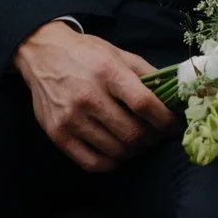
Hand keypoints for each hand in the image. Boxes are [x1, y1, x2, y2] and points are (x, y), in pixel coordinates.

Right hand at [14, 21, 175, 171]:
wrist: (42, 53)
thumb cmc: (86, 53)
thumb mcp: (119, 54)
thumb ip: (147, 74)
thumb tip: (174, 96)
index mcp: (108, 72)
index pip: (144, 104)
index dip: (165, 120)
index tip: (175, 125)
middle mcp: (88, 97)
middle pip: (132, 133)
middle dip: (153, 139)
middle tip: (158, 136)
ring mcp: (71, 119)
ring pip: (116, 151)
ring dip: (135, 151)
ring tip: (139, 142)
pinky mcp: (58, 135)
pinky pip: (93, 163)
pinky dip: (112, 163)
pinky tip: (118, 152)